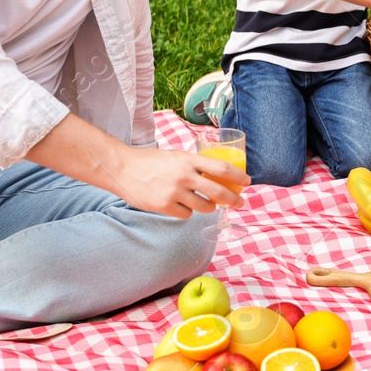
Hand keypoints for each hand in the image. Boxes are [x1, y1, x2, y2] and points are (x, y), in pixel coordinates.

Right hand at [109, 146, 248, 217]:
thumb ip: (194, 165)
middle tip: (240, 202)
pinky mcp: (165, 206)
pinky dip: (187, 212)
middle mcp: (184, 176)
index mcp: (188, 160)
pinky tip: (179, 204)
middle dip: (234, 199)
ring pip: (205, 207)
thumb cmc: (151, 161)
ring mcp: (174, 192)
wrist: (123, 169)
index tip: (247, 181)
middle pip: (219, 192)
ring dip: (208, 206)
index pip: (222, 168)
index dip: (238, 176)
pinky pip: (187, 214)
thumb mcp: (176, 156)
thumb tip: (217, 175)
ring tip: (204, 202)